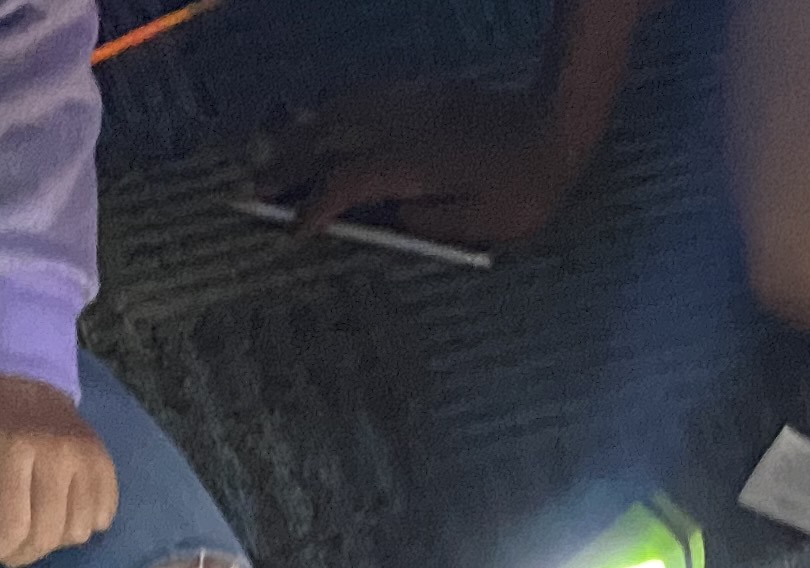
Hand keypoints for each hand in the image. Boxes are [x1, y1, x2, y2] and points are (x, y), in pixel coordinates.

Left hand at [0, 377, 118, 567]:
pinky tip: (57, 509)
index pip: (13, 531)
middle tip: (3, 535)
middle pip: (46, 537)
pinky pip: (101, 520)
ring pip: (76, 535)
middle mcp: (56, 454)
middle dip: (19, 551)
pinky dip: (79, 526)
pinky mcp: (106, 464)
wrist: (20, 382)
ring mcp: (86, 459)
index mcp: (11, 452)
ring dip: (50, 540)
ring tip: (31, 519)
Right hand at [253, 79, 588, 247]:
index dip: (313, 209)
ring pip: (338, 114)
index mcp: (409, 165)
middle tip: (253, 190)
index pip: (344, 186)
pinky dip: (332, 111)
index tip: (291, 231)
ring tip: (272, 152)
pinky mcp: (421, 95)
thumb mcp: (479, 225)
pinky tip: (320, 119)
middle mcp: (400, 129)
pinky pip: (362, 97)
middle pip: (328, 143)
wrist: (556, 123)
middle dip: (288, 167)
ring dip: (301, 134)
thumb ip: (426, 225)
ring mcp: (409, 106)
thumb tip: (389, 216)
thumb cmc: (525, 187)